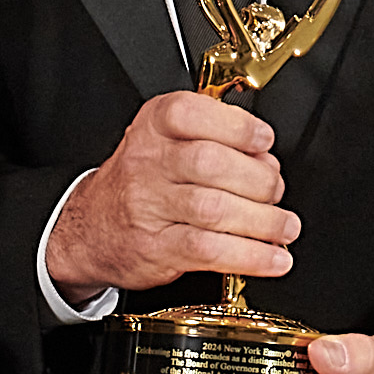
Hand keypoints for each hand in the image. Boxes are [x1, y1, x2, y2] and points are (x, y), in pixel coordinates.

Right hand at [48, 92, 295, 296]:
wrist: (90, 230)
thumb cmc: (139, 183)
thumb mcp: (165, 142)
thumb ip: (216, 140)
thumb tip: (268, 164)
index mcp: (153, 127)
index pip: (190, 113)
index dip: (236, 126)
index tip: (263, 141)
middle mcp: (146, 162)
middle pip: (209, 163)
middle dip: (258, 179)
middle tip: (275, 192)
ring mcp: (148, 207)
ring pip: (213, 209)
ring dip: (262, 222)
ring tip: (284, 228)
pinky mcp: (156, 248)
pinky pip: (208, 251)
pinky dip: (249, 257)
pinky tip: (272, 259)